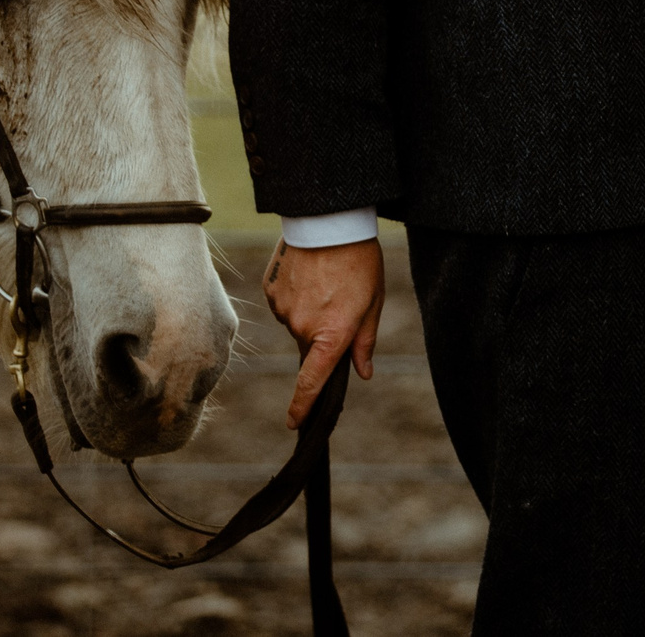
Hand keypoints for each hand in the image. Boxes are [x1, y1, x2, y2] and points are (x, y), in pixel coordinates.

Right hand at [262, 237, 382, 428]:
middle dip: (323, 332)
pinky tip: (310, 273)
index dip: (303, 406)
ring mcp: (283, 310)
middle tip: (340, 301)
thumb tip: (362, 372)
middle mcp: (303, 327)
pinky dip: (297, 295)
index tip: (295, 424)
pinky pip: (284, 304)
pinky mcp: (271, 292)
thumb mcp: (374, 302)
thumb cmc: (359, 261)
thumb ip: (365, 341)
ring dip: (310, 311)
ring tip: (326, 280)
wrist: (329, 221)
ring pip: (297, 323)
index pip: (312, 381)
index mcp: (332, 334)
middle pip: (309, 344)